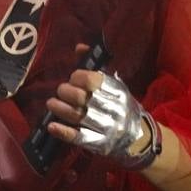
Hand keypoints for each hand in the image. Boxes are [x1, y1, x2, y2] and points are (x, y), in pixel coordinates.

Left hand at [46, 53, 157, 168]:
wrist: (139, 137)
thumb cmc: (120, 105)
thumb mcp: (113, 84)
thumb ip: (95, 67)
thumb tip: (79, 47)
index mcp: (116, 92)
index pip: (92, 81)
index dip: (78, 77)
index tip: (73, 78)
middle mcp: (111, 109)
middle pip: (81, 98)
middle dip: (66, 92)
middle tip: (60, 91)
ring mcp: (105, 127)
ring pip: (77, 116)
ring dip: (60, 109)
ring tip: (51, 103)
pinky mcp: (99, 143)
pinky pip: (78, 137)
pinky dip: (63, 131)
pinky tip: (51, 126)